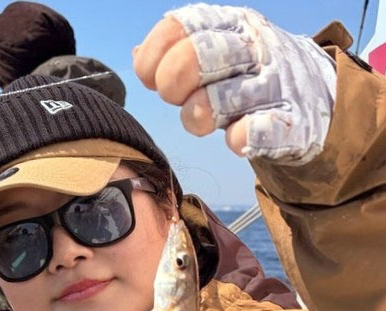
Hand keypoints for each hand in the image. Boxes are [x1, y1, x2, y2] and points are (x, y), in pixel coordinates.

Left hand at [133, 4, 336, 164]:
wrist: (317, 96)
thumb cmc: (251, 75)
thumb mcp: (218, 51)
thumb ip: (178, 53)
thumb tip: (138, 57)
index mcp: (228, 25)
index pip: (182, 25)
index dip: (155, 54)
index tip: (149, 78)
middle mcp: (252, 48)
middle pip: (201, 54)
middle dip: (175, 78)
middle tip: (173, 97)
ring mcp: (274, 84)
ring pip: (227, 96)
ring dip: (201, 113)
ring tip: (196, 120)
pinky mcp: (293, 122)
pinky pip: (265, 129)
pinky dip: (246, 136)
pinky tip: (236, 139)